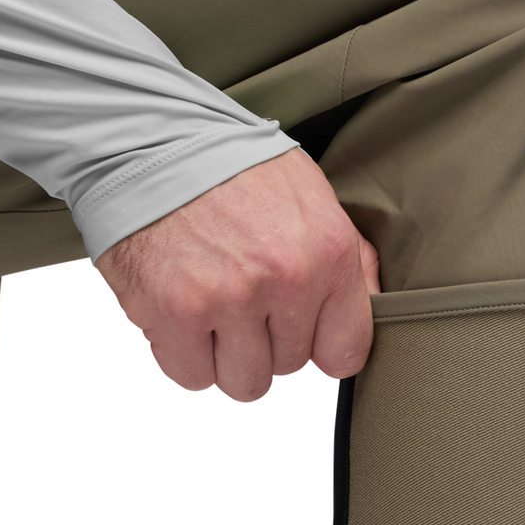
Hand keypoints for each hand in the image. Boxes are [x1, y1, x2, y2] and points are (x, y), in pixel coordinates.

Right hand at [94, 148, 380, 404]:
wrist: (154, 142)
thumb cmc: (233, 168)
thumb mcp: (311, 194)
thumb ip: (349, 258)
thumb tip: (371, 306)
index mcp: (329, 251)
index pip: (346, 350)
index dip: (321, 347)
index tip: (301, 333)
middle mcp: (286, 279)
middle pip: (289, 367)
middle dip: (266, 342)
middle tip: (240, 298)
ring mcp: (229, 300)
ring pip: (242, 383)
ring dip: (226, 358)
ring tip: (211, 311)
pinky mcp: (175, 314)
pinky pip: (190, 376)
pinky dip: (184, 357)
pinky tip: (182, 318)